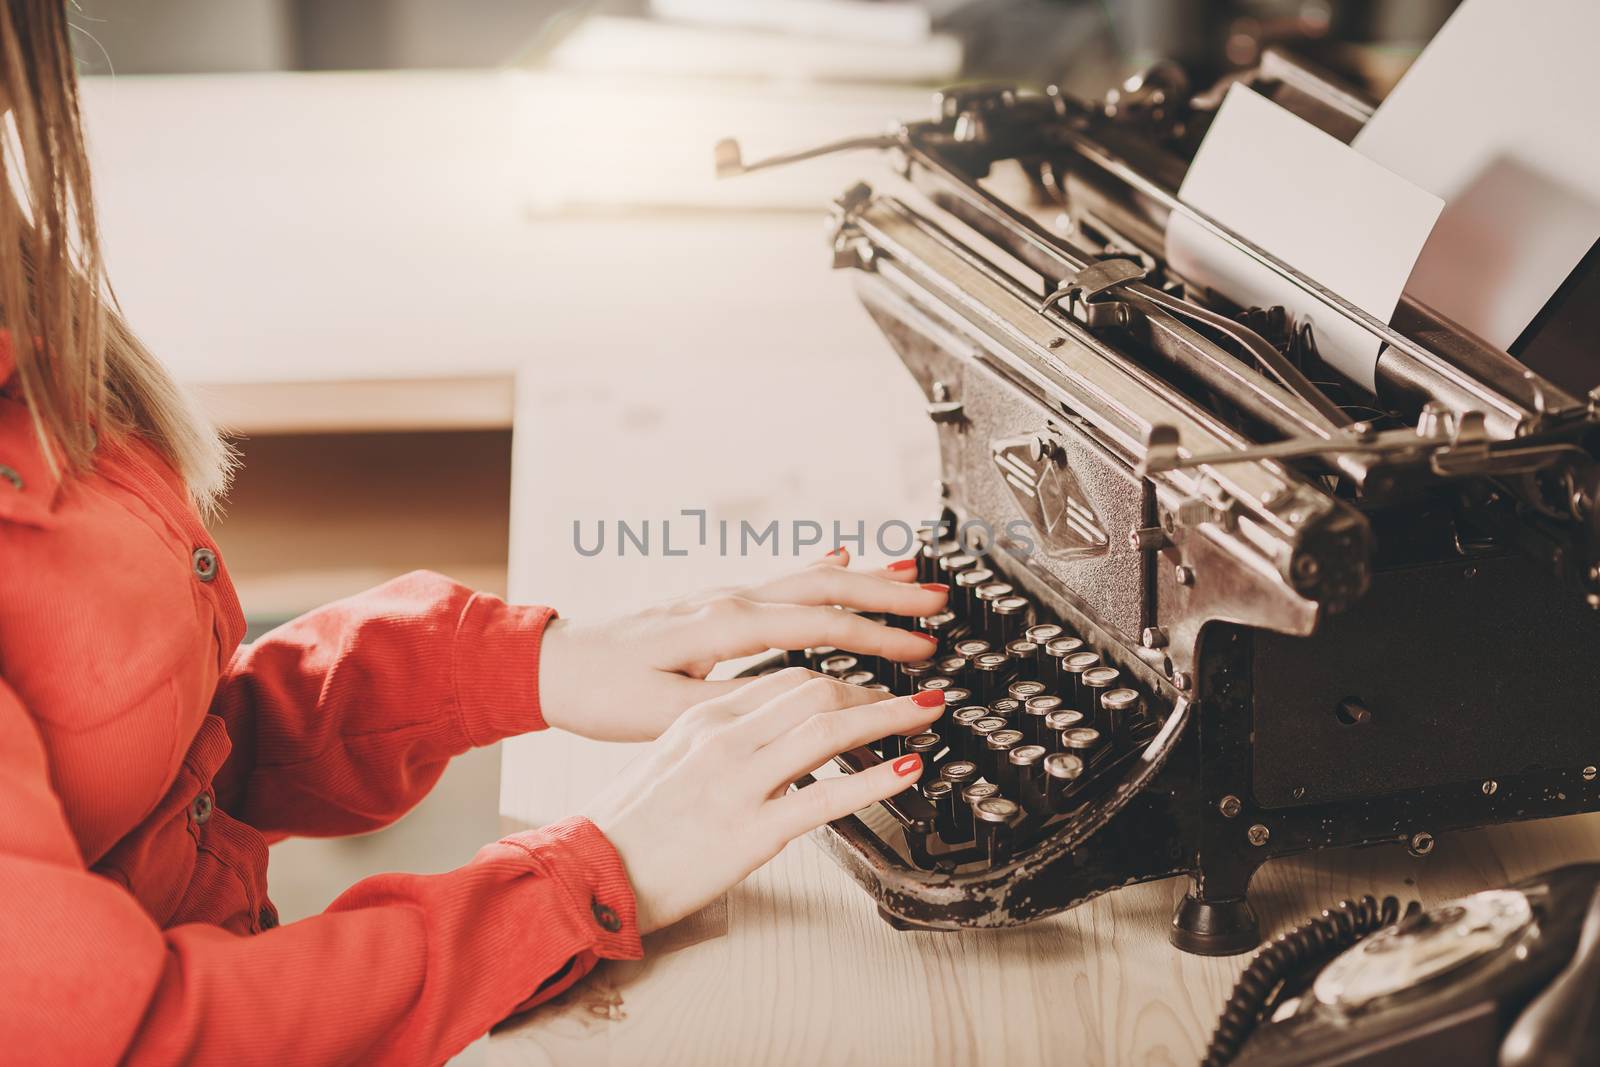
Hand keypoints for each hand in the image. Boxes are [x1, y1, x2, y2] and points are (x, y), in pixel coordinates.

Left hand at [537, 551, 947, 740]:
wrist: (557, 665)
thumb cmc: (603, 693)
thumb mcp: (666, 713)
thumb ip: (733, 702)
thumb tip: (794, 702)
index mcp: (723, 627)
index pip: (818, 625)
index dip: (876, 639)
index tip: (920, 654)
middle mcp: (729, 601)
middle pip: (825, 586)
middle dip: (887, 594)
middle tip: (941, 602)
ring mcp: (725, 597)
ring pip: (809, 577)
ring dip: (864, 575)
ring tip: (914, 574)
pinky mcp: (718, 604)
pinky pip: (785, 579)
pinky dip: (821, 567)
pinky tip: (841, 555)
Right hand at [583, 668, 943, 932]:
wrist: (587, 875)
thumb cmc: (626, 828)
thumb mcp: (670, 764)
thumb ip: (721, 744)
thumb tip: (772, 741)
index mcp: (702, 719)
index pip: (786, 679)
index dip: (842, 677)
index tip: (874, 685)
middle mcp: (722, 738)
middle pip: (814, 689)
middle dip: (873, 689)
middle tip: (912, 698)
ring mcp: (737, 782)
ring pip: (826, 727)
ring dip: (887, 716)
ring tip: (926, 716)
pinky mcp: (749, 831)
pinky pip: (826, 796)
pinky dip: (876, 778)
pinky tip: (910, 771)